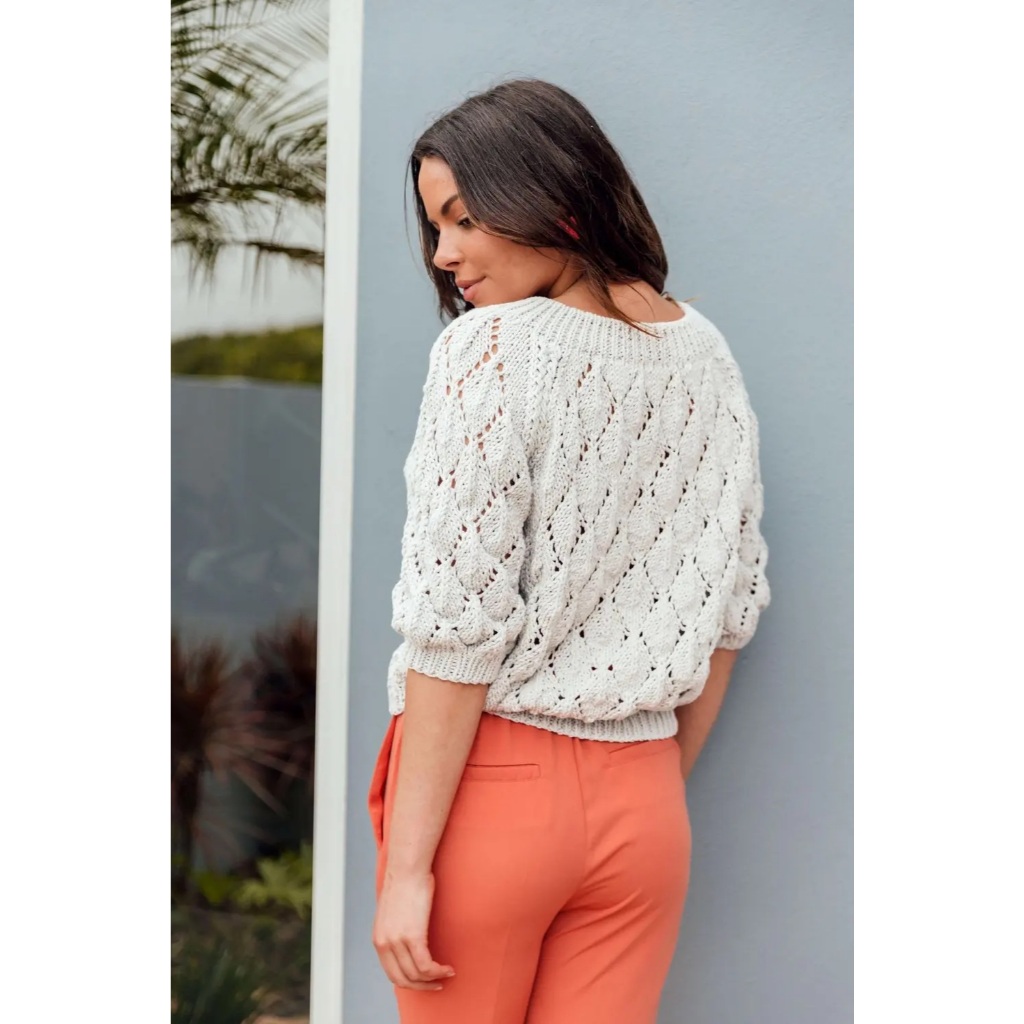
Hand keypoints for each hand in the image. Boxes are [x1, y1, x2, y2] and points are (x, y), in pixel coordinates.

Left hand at [372, 868, 454, 990]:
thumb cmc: (405, 883)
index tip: (424, 981)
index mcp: (378, 939)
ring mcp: (397, 941)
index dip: (409, 982)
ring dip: (433, 979)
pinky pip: (426, 965)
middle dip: (421, 986)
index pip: (392, 973)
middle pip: (402, 979)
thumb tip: (408, 936)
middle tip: (437, 984)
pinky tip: (448, 968)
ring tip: (447, 973)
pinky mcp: (413, 936)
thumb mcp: (394, 912)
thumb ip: (396, 929)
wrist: (407, 867)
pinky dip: (438, 971)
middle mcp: (384, 943)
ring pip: (416, 975)